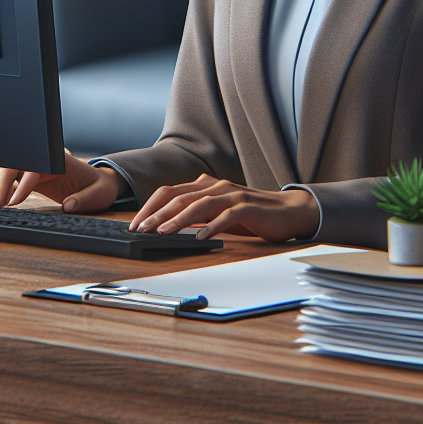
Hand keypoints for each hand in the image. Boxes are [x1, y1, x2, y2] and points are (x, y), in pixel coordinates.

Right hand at [0, 151, 122, 212]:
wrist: (99, 184)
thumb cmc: (99, 187)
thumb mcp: (100, 193)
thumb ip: (86, 199)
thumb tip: (69, 206)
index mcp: (58, 160)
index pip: (35, 167)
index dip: (24, 184)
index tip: (15, 201)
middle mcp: (43, 162)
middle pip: (16, 166)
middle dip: (3, 184)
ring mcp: (34, 170)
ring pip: (8, 174)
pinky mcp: (28, 180)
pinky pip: (8, 185)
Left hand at [129, 174, 319, 241]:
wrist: (287, 211)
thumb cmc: (249, 214)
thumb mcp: (217, 214)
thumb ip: (196, 216)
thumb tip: (165, 229)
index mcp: (205, 186)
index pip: (169, 193)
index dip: (150, 207)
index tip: (136, 224)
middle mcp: (215, 186)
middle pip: (179, 197)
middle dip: (157, 214)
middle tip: (141, 229)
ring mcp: (232, 194)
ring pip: (199, 204)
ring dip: (179, 219)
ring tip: (164, 232)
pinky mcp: (247, 207)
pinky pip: (226, 215)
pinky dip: (211, 226)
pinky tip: (200, 237)